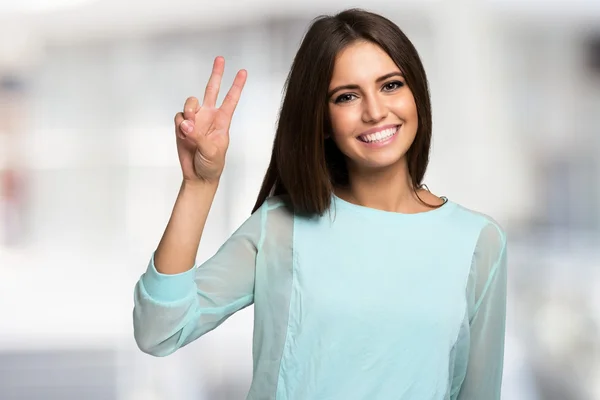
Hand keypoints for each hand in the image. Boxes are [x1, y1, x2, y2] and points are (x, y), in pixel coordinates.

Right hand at [174, 56, 246, 184]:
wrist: (198, 176)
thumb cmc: (212, 165)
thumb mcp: (212, 151)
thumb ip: (200, 136)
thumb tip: (187, 124)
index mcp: (222, 121)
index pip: (231, 100)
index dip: (237, 85)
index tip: (243, 72)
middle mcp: (209, 117)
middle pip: (212, 90)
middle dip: (216, 74)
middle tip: (220, 59)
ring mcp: (195, 120)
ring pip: (190, 103)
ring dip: (189, 111)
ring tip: (189, 126)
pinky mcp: (182, 126)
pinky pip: (178, 117)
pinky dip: (180, 124)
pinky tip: (183, 134)